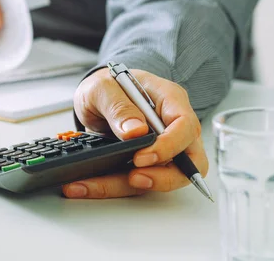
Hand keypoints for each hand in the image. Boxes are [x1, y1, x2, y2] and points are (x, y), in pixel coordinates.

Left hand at [63, 68, 207, 198]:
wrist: (95, 97)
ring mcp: (161, 148)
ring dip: (127, 186)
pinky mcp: (144, 164)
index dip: (170, 146)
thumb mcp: (103, 88)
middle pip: (188, 161)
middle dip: (163, 178)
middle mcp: (171, 127)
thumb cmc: (107, 86)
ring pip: (160, 178)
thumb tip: (134, 132)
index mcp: (169, 99)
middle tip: (133, 178)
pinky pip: (134, 182)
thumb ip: (118, 105)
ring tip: (93, 185)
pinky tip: (85, 186)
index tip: (142, 156)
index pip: (186, 126)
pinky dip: (109, 187)